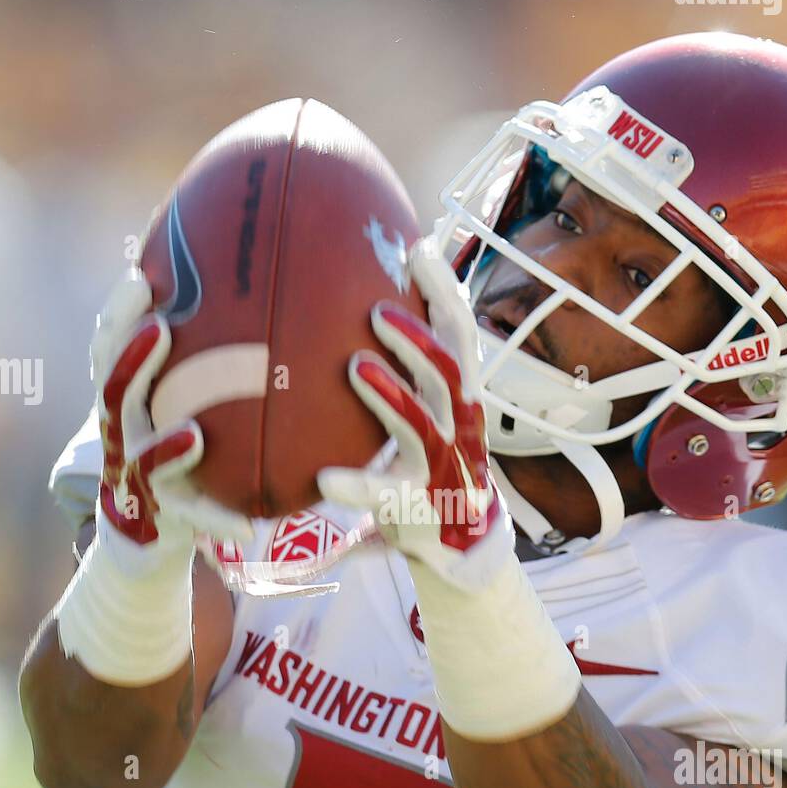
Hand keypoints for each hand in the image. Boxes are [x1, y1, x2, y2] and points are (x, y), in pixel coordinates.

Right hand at [90, 272, 252, 568]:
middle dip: (133, 361)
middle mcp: (123, 436)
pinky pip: (194, 521)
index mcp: (125, 401)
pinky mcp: (164, 521)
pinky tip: (247, 531)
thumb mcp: (176, 401)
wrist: (145, 534)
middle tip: (161, 328)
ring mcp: (138, 481)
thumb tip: (251, 290)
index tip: (138, 276)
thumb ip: (199, 356)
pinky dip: (219, 523)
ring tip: (193, 435)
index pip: (108, 350)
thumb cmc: (167, 452)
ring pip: (145, 462)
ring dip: (166, 448)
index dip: (118, 315)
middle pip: (114, 395)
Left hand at [318, 239, 514, 591]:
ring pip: (421, 425)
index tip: (421, 246)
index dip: (445, 291)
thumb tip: (372, 298)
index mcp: (459, 397)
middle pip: (449, 373)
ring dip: (391, 394)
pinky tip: (325, 479)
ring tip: (355, 367)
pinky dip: (356, 485)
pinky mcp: (416, 506)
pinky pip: (384, 494)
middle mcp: (457, 426)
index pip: (459, 335)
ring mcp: (439, 467)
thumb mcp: (432, 408)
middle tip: (377, 309)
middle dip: (418, 339)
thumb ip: (411, 365)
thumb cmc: (435, 459)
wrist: (461, 541)